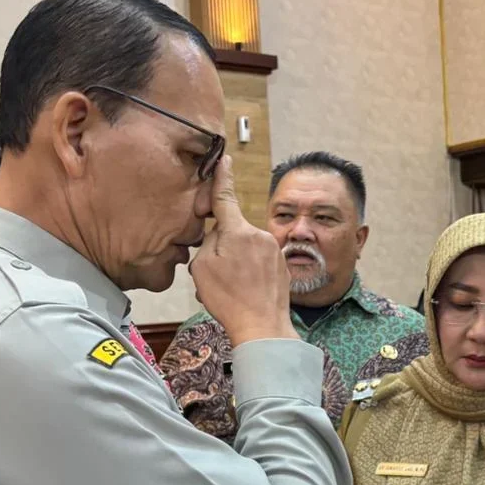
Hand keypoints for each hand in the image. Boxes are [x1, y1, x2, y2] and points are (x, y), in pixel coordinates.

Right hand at [189, 155, 296, 345]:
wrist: (263, 326)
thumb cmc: (229, 299)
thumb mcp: (202, 267)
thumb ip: (207, 241)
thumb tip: (218, 233)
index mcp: (238, 231)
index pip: (225, 197)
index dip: (221, 177)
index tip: (223, 158)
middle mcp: (259, 234)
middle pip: (231, 231)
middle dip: (221, 247)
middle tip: (216, 274)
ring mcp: (273, 250)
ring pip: (245, 248)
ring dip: (235, 263)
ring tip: (230, 288)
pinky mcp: (281, 265)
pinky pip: (258, 262)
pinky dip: (248, 273)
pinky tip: (244, 292)